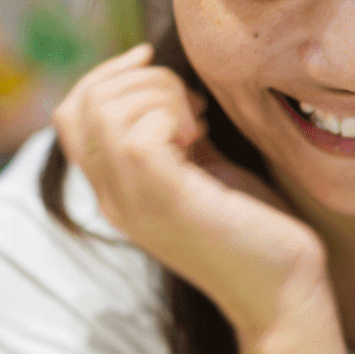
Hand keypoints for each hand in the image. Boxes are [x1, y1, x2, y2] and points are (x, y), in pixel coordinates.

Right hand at [53, 44, 332, 336]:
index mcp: (117, 189)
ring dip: (161, 93)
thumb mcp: (206, 171)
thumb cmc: (256, 229)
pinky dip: (174, 114)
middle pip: (84, 103)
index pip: (70, 113)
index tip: (152, 61)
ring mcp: (133, 202)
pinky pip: (140, 132)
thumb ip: (177, 137)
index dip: (108, 74)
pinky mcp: (167, 201)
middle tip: (194, 106)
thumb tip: (168, 85)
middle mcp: (113, 198)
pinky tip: (204, 138)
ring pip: (107, 110)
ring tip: (201, 123)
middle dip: (143, 79)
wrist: (284, 291)